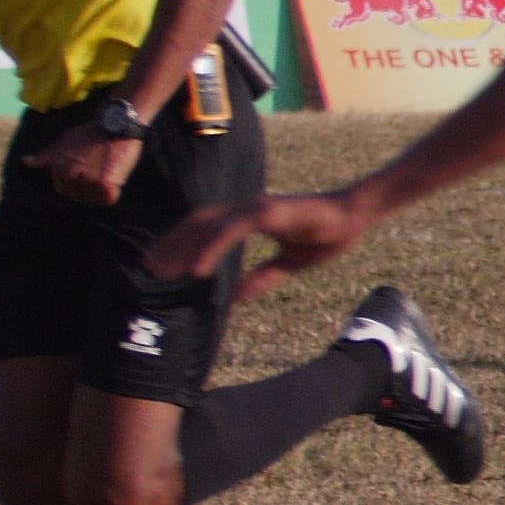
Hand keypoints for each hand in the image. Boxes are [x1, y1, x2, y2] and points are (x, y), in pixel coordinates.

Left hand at [31, 131, 143, 208]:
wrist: (115, 125)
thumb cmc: (89, 133)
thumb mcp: (62, 142)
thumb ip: (44, 156)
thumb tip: (24, 161)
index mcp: (58, 168)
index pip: (62, 190)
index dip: (74, 184)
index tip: (85, 173)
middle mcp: (70, 175)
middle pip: (78, 197)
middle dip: (86, 190)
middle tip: (97, 174)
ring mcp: (88, 181)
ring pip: (93, 200)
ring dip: (100, 193)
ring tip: (106, 176)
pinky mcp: (106, 185)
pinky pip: (107, 200)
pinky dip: (111, 195)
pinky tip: (114, 180)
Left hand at [155, 190, 359, 279]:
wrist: (356, 215)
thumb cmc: (328, 234)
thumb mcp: (290, 263)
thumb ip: (262, 277)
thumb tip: (237, 297)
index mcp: (251, 217)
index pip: (206, 226)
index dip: (182, 244)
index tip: (163, 265)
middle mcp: (247, 208)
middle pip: (197, 223)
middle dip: (171, 246)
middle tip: (148, 269)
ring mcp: (256, 208)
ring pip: (208, 226)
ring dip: (183, 249)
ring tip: (164, 272)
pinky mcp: (267, 213)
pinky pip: (231, 232)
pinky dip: (211, 249)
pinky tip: (198, 270)